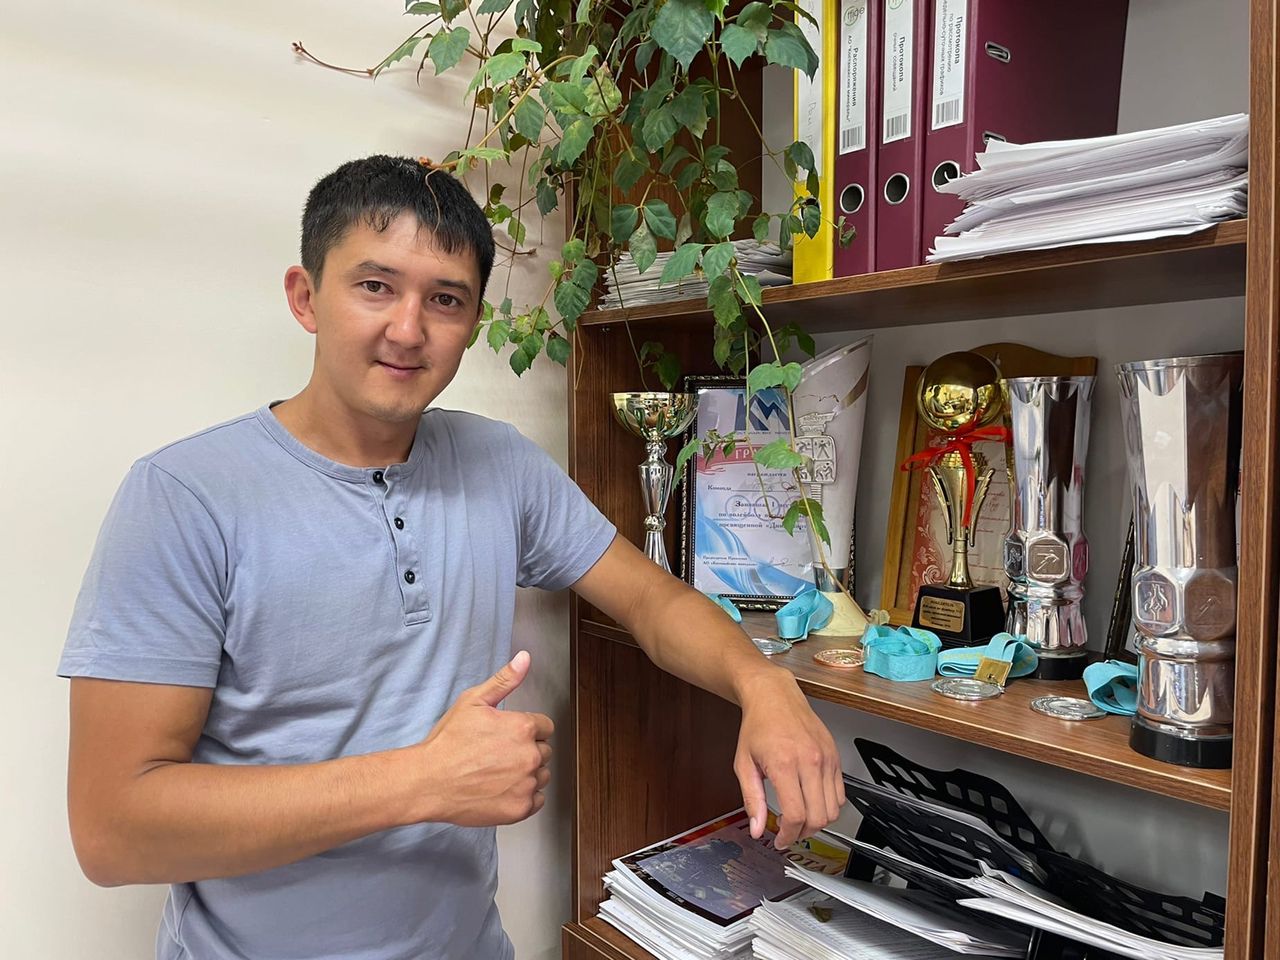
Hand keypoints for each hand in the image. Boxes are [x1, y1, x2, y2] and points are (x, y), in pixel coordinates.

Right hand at [414, 650, 552, 826]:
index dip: (526, 730)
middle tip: (498, 755)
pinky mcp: (520, 808)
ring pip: (542, 775)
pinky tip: (502, 789)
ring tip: (498, 772)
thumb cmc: (447, 742)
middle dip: (526, 751)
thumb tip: (525, 658)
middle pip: (544, 751)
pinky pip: (537, 800)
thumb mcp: (473, 701)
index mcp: (523, 727)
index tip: (508, 736)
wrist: (427, 782)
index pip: (545, 727)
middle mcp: (530, 755)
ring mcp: (526, 784)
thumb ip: (504, 680)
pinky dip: (524, 796)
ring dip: (528, 774)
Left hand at [733, 670, 843, 849]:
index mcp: (785, 764)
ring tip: (800, 820)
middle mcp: (810, 761)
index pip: (796, 815)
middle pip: (818, 817)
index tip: (780, 839)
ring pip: (833, 809)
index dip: (788, 835)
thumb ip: (752, 800)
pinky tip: (812, 803)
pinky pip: (840, 793)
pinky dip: (829, 806)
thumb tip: (757, 828)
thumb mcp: (744, 764)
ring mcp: (826, 758)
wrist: (774, 695)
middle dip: (803, 833)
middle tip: (789, 833)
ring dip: (818, 822)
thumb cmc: (758, 726)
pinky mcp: (835, 756)